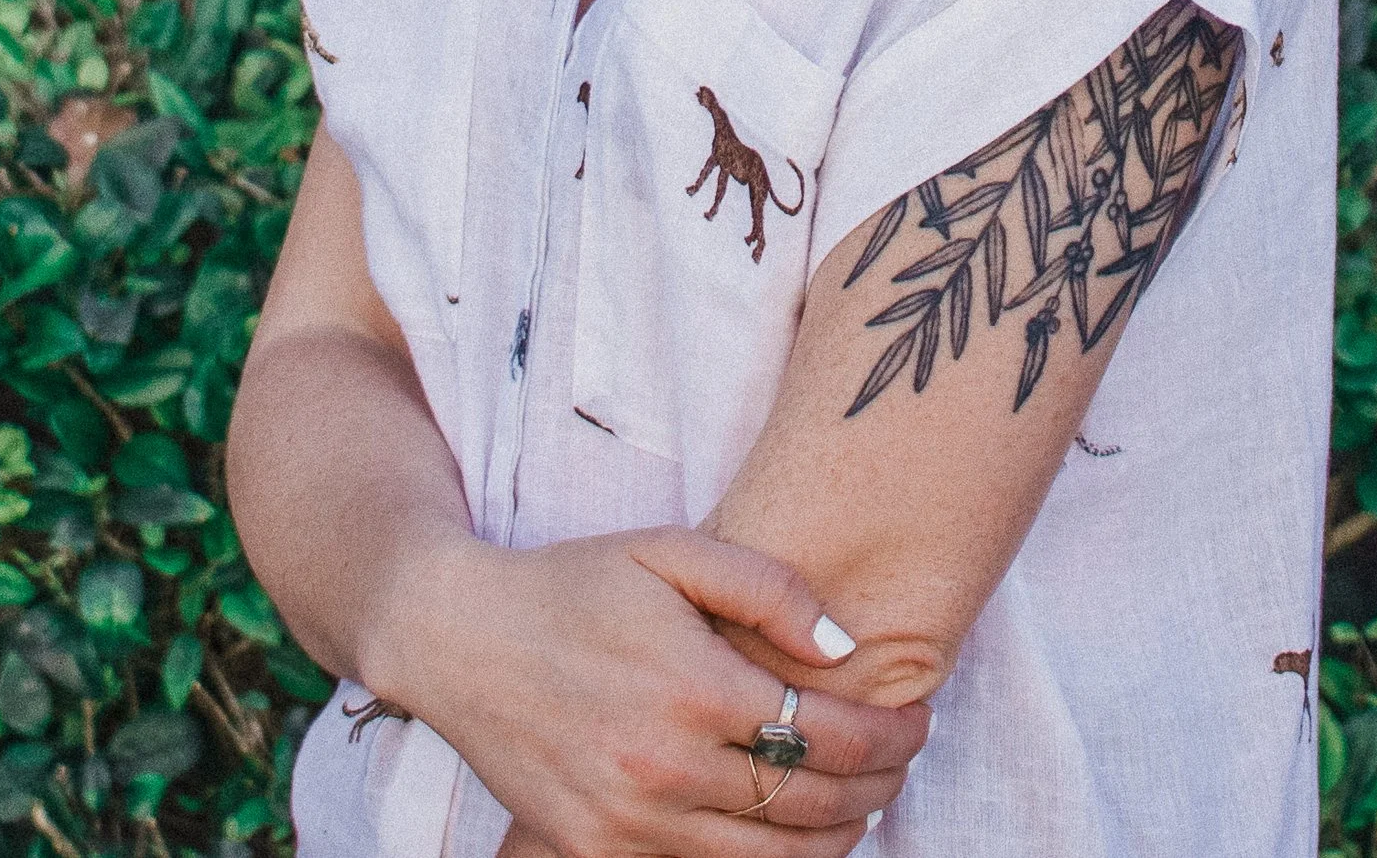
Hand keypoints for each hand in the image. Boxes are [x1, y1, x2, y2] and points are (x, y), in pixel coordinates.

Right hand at [370, 525, 923, 857]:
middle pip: (812, 808)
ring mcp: (628, 824)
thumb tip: (843, 651)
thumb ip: (768, 589)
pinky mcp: (594, 854)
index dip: (891, 736)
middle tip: (902, 761)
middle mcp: (666, 768)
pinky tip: (783, 830)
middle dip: (878, 789)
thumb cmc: (574, 583)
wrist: (459, 639)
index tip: (917, 719)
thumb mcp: (672, 549)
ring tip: (860, 801)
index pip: (830, 735)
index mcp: (694, 687)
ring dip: (833, 838)